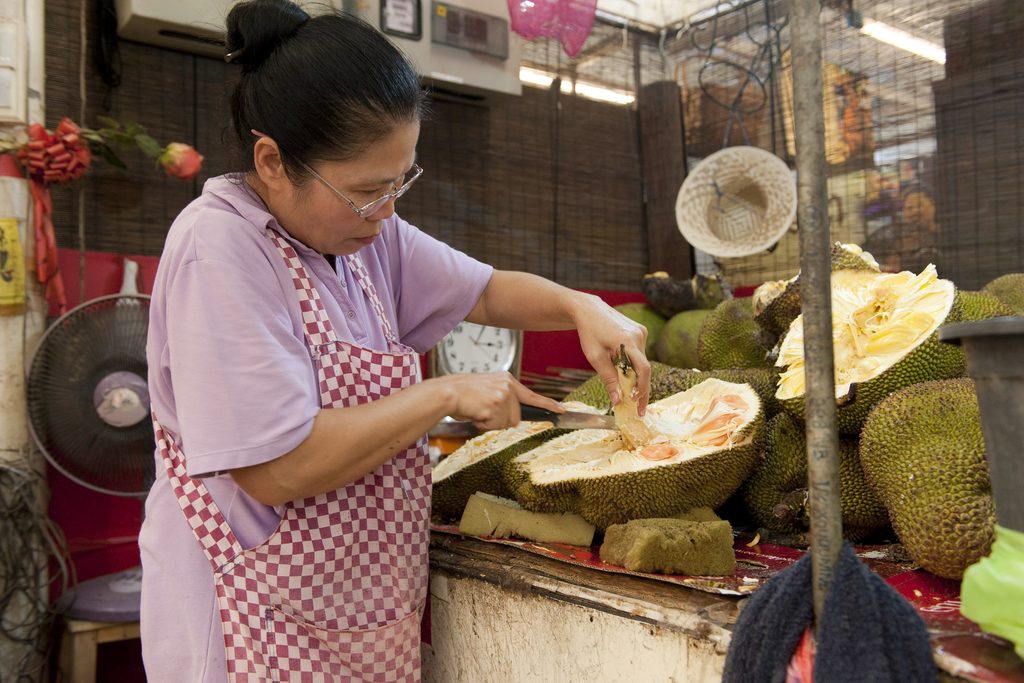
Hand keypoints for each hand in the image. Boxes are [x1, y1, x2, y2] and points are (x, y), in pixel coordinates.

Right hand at [430, 372, 564, 431]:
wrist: (446, 392)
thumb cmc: (462, 394)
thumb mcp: (486, 390)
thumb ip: (501, 399)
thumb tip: (512, 418)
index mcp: (506, 380)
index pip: (532, 395)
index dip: (548, 405)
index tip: (561, 410)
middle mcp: (507, 386)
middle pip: (516, 417)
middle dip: (501, 421)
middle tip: (483, 413)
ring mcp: (503, 395)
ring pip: (506, 423)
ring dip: (491, 423)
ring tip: (477, 411)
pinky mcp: (496, 405)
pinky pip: (495, 426)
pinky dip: (484, 425)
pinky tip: (475, 414)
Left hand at [570, 294, 650, 413]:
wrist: (589, 310)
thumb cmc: (589, 333)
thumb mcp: (595, 358)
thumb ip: (608, 379)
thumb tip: (618, 400)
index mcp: (627, 340)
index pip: (643, 369)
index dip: (641, 388)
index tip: (635, 403)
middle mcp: (639, 335)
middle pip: (645, 368)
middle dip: (641, 389)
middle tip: (638, 409)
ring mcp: (641, 332)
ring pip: (643, 362)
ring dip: (636, 377)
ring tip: (629, 393)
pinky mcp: (640, 331)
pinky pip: (640, 354)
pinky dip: (634, 366)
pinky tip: (626, 373)